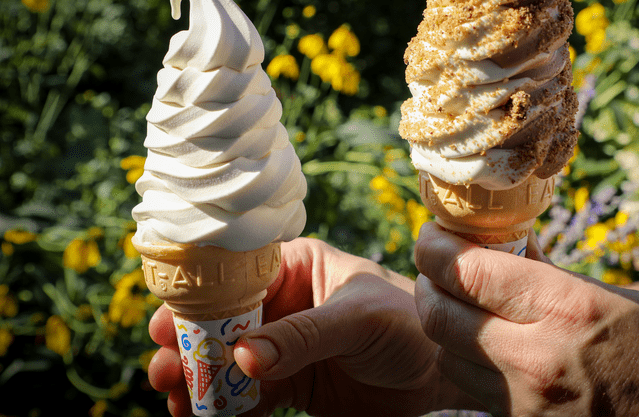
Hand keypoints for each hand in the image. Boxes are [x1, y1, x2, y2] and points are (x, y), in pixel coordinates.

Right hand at [147, 236, 468, 416]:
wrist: (442, 374)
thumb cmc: (408, 323)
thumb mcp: (358, 320)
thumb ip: (303, 336)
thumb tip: (242, 356)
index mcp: (299, 267)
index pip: (238, 277)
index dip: (200, 299)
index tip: (167, 324)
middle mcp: (287, 303)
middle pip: (224, 322)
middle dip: (192, 344)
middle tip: (165, 369)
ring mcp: (287, 347)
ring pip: (231, 362)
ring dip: (202, 379)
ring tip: (177, 399)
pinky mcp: (293, 385)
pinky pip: (251, 396)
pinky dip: (228, 407)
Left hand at [414, 222, 638, 416]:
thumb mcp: (607, 296)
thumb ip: (546, 272)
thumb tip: (501, 242)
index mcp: (564, 306)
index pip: (467, 271)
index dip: (434, 248)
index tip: (431, 236)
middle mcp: (537, 356)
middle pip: (439, 316)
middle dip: (426, 285)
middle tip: (433, 268)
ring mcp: (526, 401)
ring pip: (446, 355)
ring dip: (441, 325)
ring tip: (455, 304)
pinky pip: (470, 388)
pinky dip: (464, 360)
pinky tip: (479, 343)